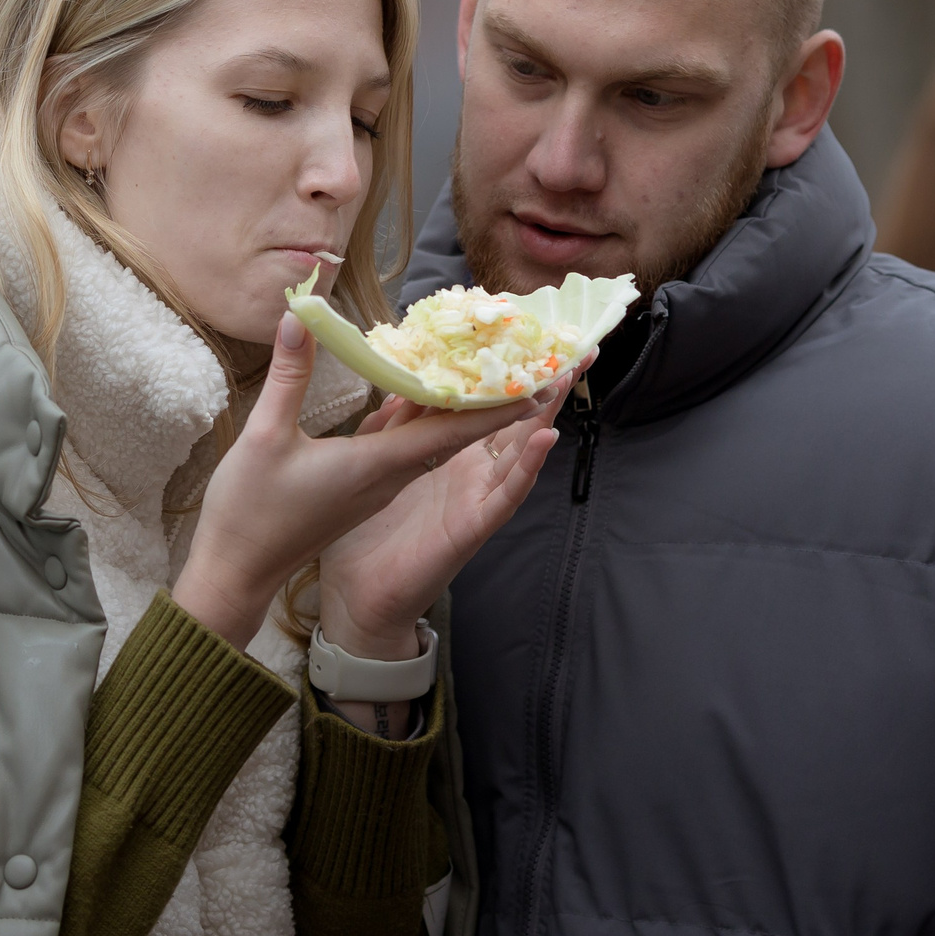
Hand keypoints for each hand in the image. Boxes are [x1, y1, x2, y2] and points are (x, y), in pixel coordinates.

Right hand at [172, 310, 541, 649]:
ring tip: (480, 362)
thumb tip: (301, 317)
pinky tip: (411, 387)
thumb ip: (288, 376)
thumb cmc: (251, 512)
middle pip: (452, 432)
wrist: (235, 571)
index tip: (539, 382)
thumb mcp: (264, 438)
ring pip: (428, 438)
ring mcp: (375, 485)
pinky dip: (417, 416)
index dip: (496, 406)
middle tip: (525, 361)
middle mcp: (388, 477)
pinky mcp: (359, 488)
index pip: (451, 431)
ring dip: (455, 404)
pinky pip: (403, 446)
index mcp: (377, 466)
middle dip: (491, 398)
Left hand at [316, 363, 574, 658]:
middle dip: (547, 387)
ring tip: (566, 377)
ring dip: (545, 415)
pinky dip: (527, 468)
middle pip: (517, 423)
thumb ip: (390, 426)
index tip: (534, 337)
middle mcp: (472, 475)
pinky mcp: (472, 528)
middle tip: (579, 346)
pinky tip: (543, 439)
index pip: (487, 408)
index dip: (510, 375)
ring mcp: (476, 500)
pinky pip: (506, 496)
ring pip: (521, 453)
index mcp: (450, 456)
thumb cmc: (366, 537)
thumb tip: (401, 384)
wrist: (355, 597)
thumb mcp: (375, 465)